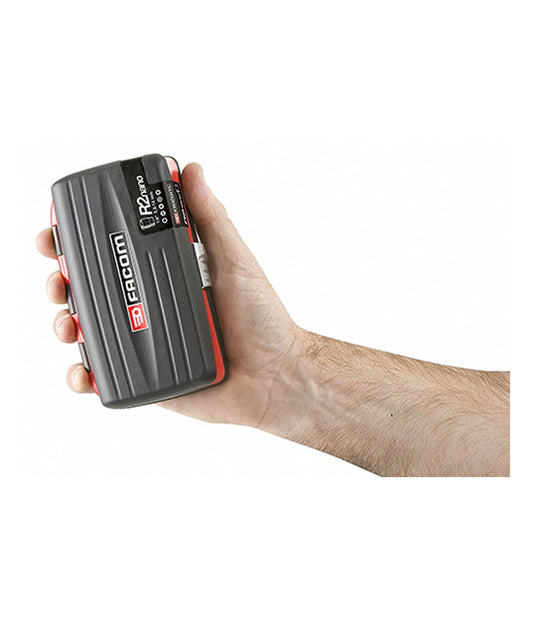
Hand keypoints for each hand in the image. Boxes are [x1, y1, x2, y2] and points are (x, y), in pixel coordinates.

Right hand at [36, 163, 303, 427]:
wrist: (275, 376)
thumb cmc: (263, 319)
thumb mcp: (236, 260)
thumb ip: (212, 219)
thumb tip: (193, 171)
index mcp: (167, 278)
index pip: (115, 255)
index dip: (80, 244)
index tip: (58, 233)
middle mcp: (152, 308)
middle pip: (93, 292)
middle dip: (63, 282)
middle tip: (59, 278)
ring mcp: (148, 345)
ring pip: (91, 333)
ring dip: (65, 325)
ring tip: (68, 323)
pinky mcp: (149, 382)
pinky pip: (107, 378)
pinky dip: (84, 377)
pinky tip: (83, 371)